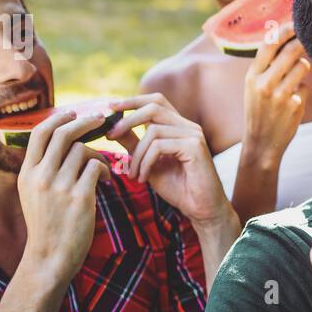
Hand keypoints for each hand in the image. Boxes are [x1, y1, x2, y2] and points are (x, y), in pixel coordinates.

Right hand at [17, 108, 111, 282]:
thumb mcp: (33, 194)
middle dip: (84, 122)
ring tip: (102, 169)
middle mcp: (40, 176)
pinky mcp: (79, 198)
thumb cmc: (47, 225)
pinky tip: (106, 180)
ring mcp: (59, 187)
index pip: (40, 133)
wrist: (50, 258)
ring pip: (82, 151)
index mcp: (27, 173)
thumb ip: (43, 170)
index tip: (74, 112)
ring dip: (98, 154)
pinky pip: (96, 168)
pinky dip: (104, 169)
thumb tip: (64, 143)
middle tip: (101, 119)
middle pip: (63, 134)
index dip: (59, 118)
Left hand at [105, 92, 232, 229]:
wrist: (201, 210)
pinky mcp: (195, 147)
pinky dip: (145, 163)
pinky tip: (143, 178)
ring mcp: (194, 135)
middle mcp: (189, 127)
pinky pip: (159, 146)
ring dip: (136, 154)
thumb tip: (114, 128)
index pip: (156, 101)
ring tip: (133, 174)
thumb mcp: (148, 163)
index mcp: (179, 127)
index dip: (133, 101)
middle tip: (109, 136)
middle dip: (127, 119)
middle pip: (154, 107)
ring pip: (153, 131)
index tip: (110, 107)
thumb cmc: (178, 188)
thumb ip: (135, 144)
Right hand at [242, 20, 310, 168]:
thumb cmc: (259, 110)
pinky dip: (302, 91)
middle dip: (301, 43)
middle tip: (306, 41)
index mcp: (252, 76)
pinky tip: (293, 102)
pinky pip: (306, 87)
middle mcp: (265, 84)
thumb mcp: (253, 86)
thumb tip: (283, 37)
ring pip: (302, 67)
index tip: (295, 25)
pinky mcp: (295, 106)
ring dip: (303, 67)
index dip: (285, 31)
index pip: (270, 44)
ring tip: (295, 78)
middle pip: (290, 51)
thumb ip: (266, 65)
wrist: (260, 143)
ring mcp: (280, 96)